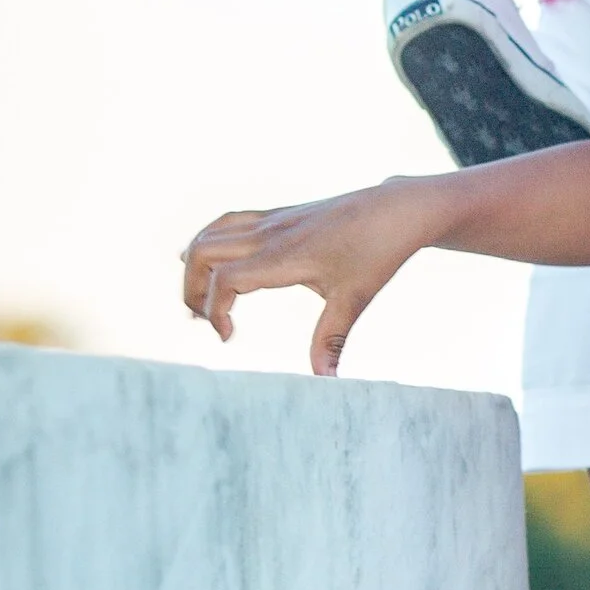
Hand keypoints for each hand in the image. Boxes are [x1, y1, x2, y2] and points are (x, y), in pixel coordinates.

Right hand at [182, 183, 435, 375]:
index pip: (224, 279)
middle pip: (202, 252)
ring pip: (211, 233)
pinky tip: (209, 260)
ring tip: (199, 299)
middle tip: (205, 323)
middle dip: (191, 290)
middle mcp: (270, 233)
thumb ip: (332, 338)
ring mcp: (272, 220)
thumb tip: (325, 380)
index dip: (214, 311)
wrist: (398, 208)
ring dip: (195, 264)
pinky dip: (210, 242)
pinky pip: (229, 222)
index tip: (227, 338)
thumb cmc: (378, 251)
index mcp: (284, 256)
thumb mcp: (356, 298)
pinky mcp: (280, 214)